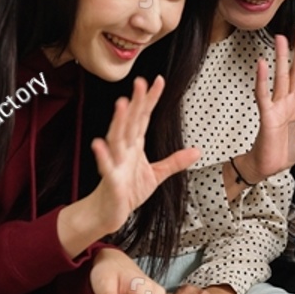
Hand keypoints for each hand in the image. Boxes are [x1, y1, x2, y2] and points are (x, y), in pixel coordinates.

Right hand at [81, 76, 200, 236]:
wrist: (108, 212)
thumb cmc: (127, 192)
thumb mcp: (156, 175)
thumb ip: (175, 161)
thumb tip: (196, 151)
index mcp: (134, 146)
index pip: (143, 117)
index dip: (150, 99)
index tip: (158, 81)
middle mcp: (124, 150)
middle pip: (130, 122)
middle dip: (135, 102)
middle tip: (140, 82)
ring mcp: (116, 163)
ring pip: (117, 139)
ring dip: (119, 121)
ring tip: (121, 104)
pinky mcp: (111, 180)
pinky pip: (106, 166)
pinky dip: (103, 156)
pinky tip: (99, 144)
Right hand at [241, 29, 294, 178]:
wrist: (270, 166)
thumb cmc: (285, 150)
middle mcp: (289, 101)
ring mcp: (277, 106)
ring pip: (280, 77)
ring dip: (280, 58)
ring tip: (281, 40)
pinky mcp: (267, 114)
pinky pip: (263, 94)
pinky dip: (262, 80)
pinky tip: (262, 65)